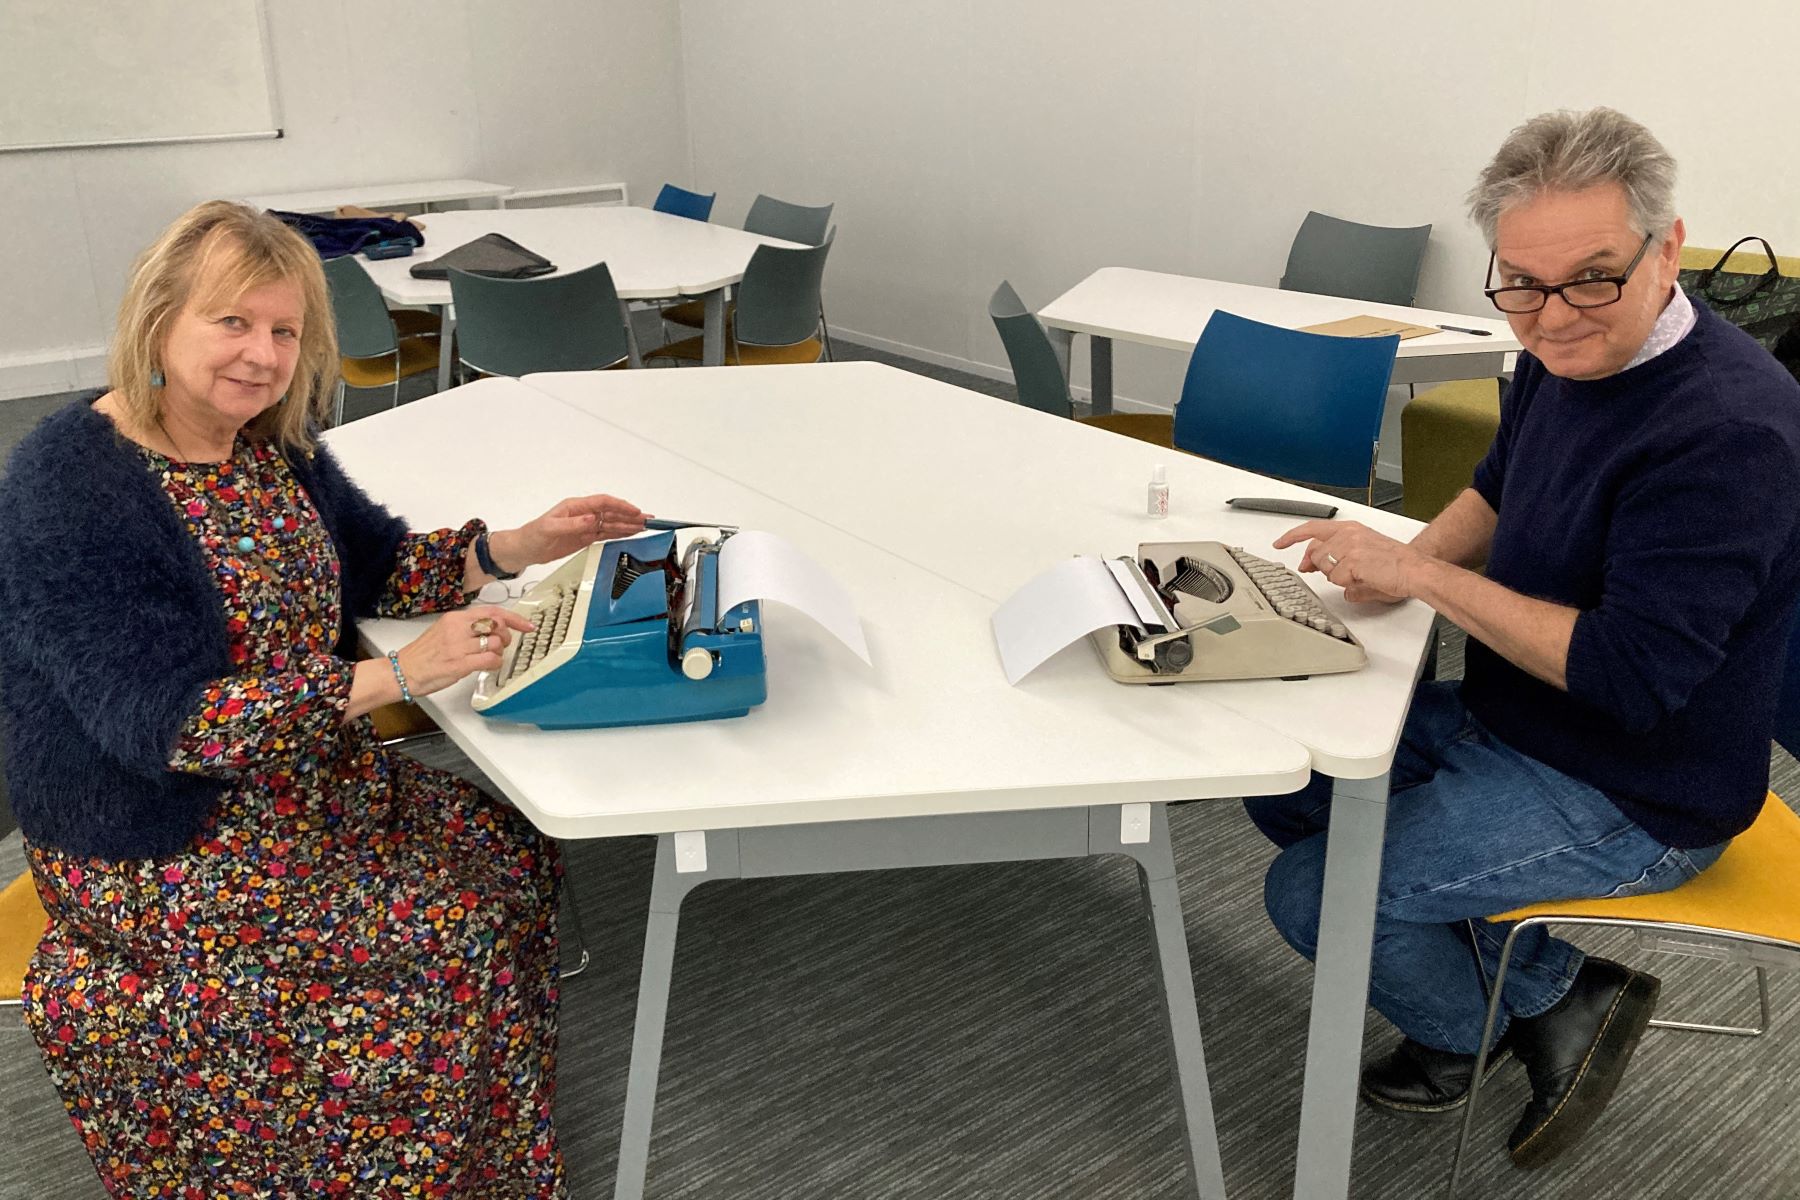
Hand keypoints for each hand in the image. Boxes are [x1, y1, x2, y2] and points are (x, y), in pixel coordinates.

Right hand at [394, 605, 535, 696]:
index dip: (514, 618)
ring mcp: (458, 646)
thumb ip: (467, 627)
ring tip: (490, 657)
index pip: (492, 612)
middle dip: (507, 636)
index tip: (527, 625)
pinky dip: (495, 663)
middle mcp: (458, 628)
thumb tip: (493, 628)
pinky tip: (488, 665)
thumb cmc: (424, 654)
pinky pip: (490, 660)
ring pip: (496, 643)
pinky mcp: (459, 664)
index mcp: (455, 618)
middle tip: (502, 645)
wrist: (403, 671)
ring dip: (499, 652)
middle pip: (498, 625)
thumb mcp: (444, 630)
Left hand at [493, 494, 647, 571]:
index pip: (603, 503)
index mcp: (575, 507)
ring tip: (644, 527)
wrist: (523, 550)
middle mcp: (582, 514)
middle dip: (630, 515)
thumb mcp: (550, 529)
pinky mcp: (584, 538)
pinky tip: (630, 534)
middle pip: (611, 513)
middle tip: (647, 520)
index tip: (634, 511)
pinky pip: (605, 534)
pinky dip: (619, 534)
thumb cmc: (532, 535)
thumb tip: (592, 519)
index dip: (620, 506)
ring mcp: (584, 526)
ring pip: (611, 523)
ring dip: (627, 525)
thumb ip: (573, 524)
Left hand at [1271, 519, 1415, 604]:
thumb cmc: (1395, 564)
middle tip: (1318, 572)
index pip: (1313, 528)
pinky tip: (1363, 579)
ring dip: (1336, 576)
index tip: (1280, 543)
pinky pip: (1337, 578)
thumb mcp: (1361, 558)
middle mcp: (1349, 534)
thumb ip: (1337, 560)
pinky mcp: (1354, 560)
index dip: (1293, 537)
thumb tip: (1317, 569)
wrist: (1415, 569)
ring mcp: (1350, 546)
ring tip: (1358, 575)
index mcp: (1351, 528)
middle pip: (1315, 551)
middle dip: (1315, 566)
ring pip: (1324, 566)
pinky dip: (1347, 584)